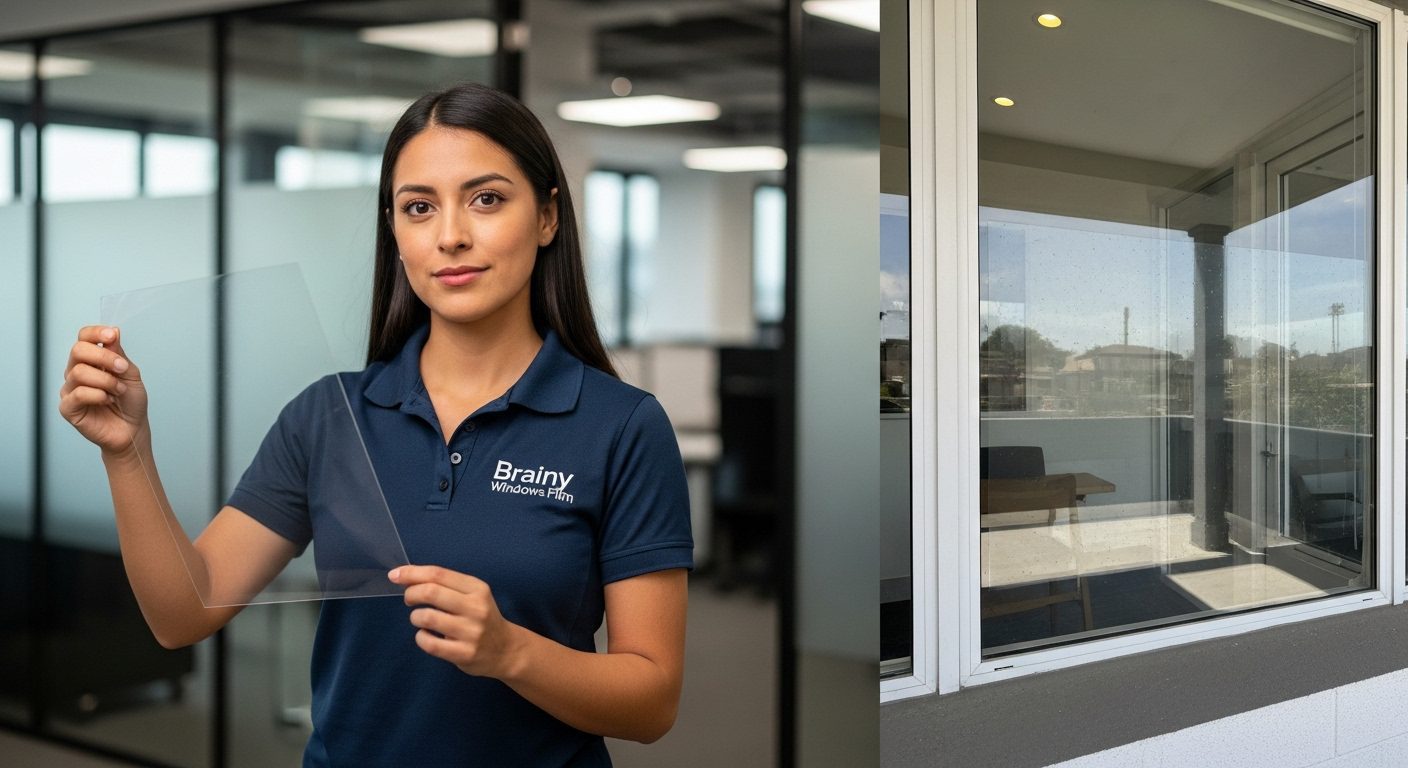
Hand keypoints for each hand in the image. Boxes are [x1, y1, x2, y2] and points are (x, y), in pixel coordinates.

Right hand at [59, 326, 148, 458]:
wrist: (132, 429)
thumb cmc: (130, 402)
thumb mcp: (130, 373)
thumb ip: (118, 354)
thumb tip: (112, 332)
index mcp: (91, 361)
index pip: (83, 338)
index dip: (95, 333)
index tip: (112, 335)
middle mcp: (76, 372)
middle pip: (78, 350)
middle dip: (104, 357)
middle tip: (121, 369)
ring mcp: (70, 389)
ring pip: (79, 372)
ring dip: (106, 381)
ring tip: (118, 391)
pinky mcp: (68, 407)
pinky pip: (78, 394)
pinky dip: (99, 395)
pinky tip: (107, 400)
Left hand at [389, 565, 524, 679]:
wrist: (506, 650)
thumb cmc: (482, 618)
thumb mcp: (473, 595)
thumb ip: (446, 586)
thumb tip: (408, 578)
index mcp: (477, 588)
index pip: (439, 574)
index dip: (412, 573)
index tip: (395, 575)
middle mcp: (476, 608)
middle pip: (431, 592)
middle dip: (411, 594)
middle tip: (409, 600)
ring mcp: (471, 632)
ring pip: (427, 617)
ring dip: (415, 617)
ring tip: (420, 619)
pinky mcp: (464, 654)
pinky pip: (429, 643)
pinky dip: (420, 637)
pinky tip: (426, 636)